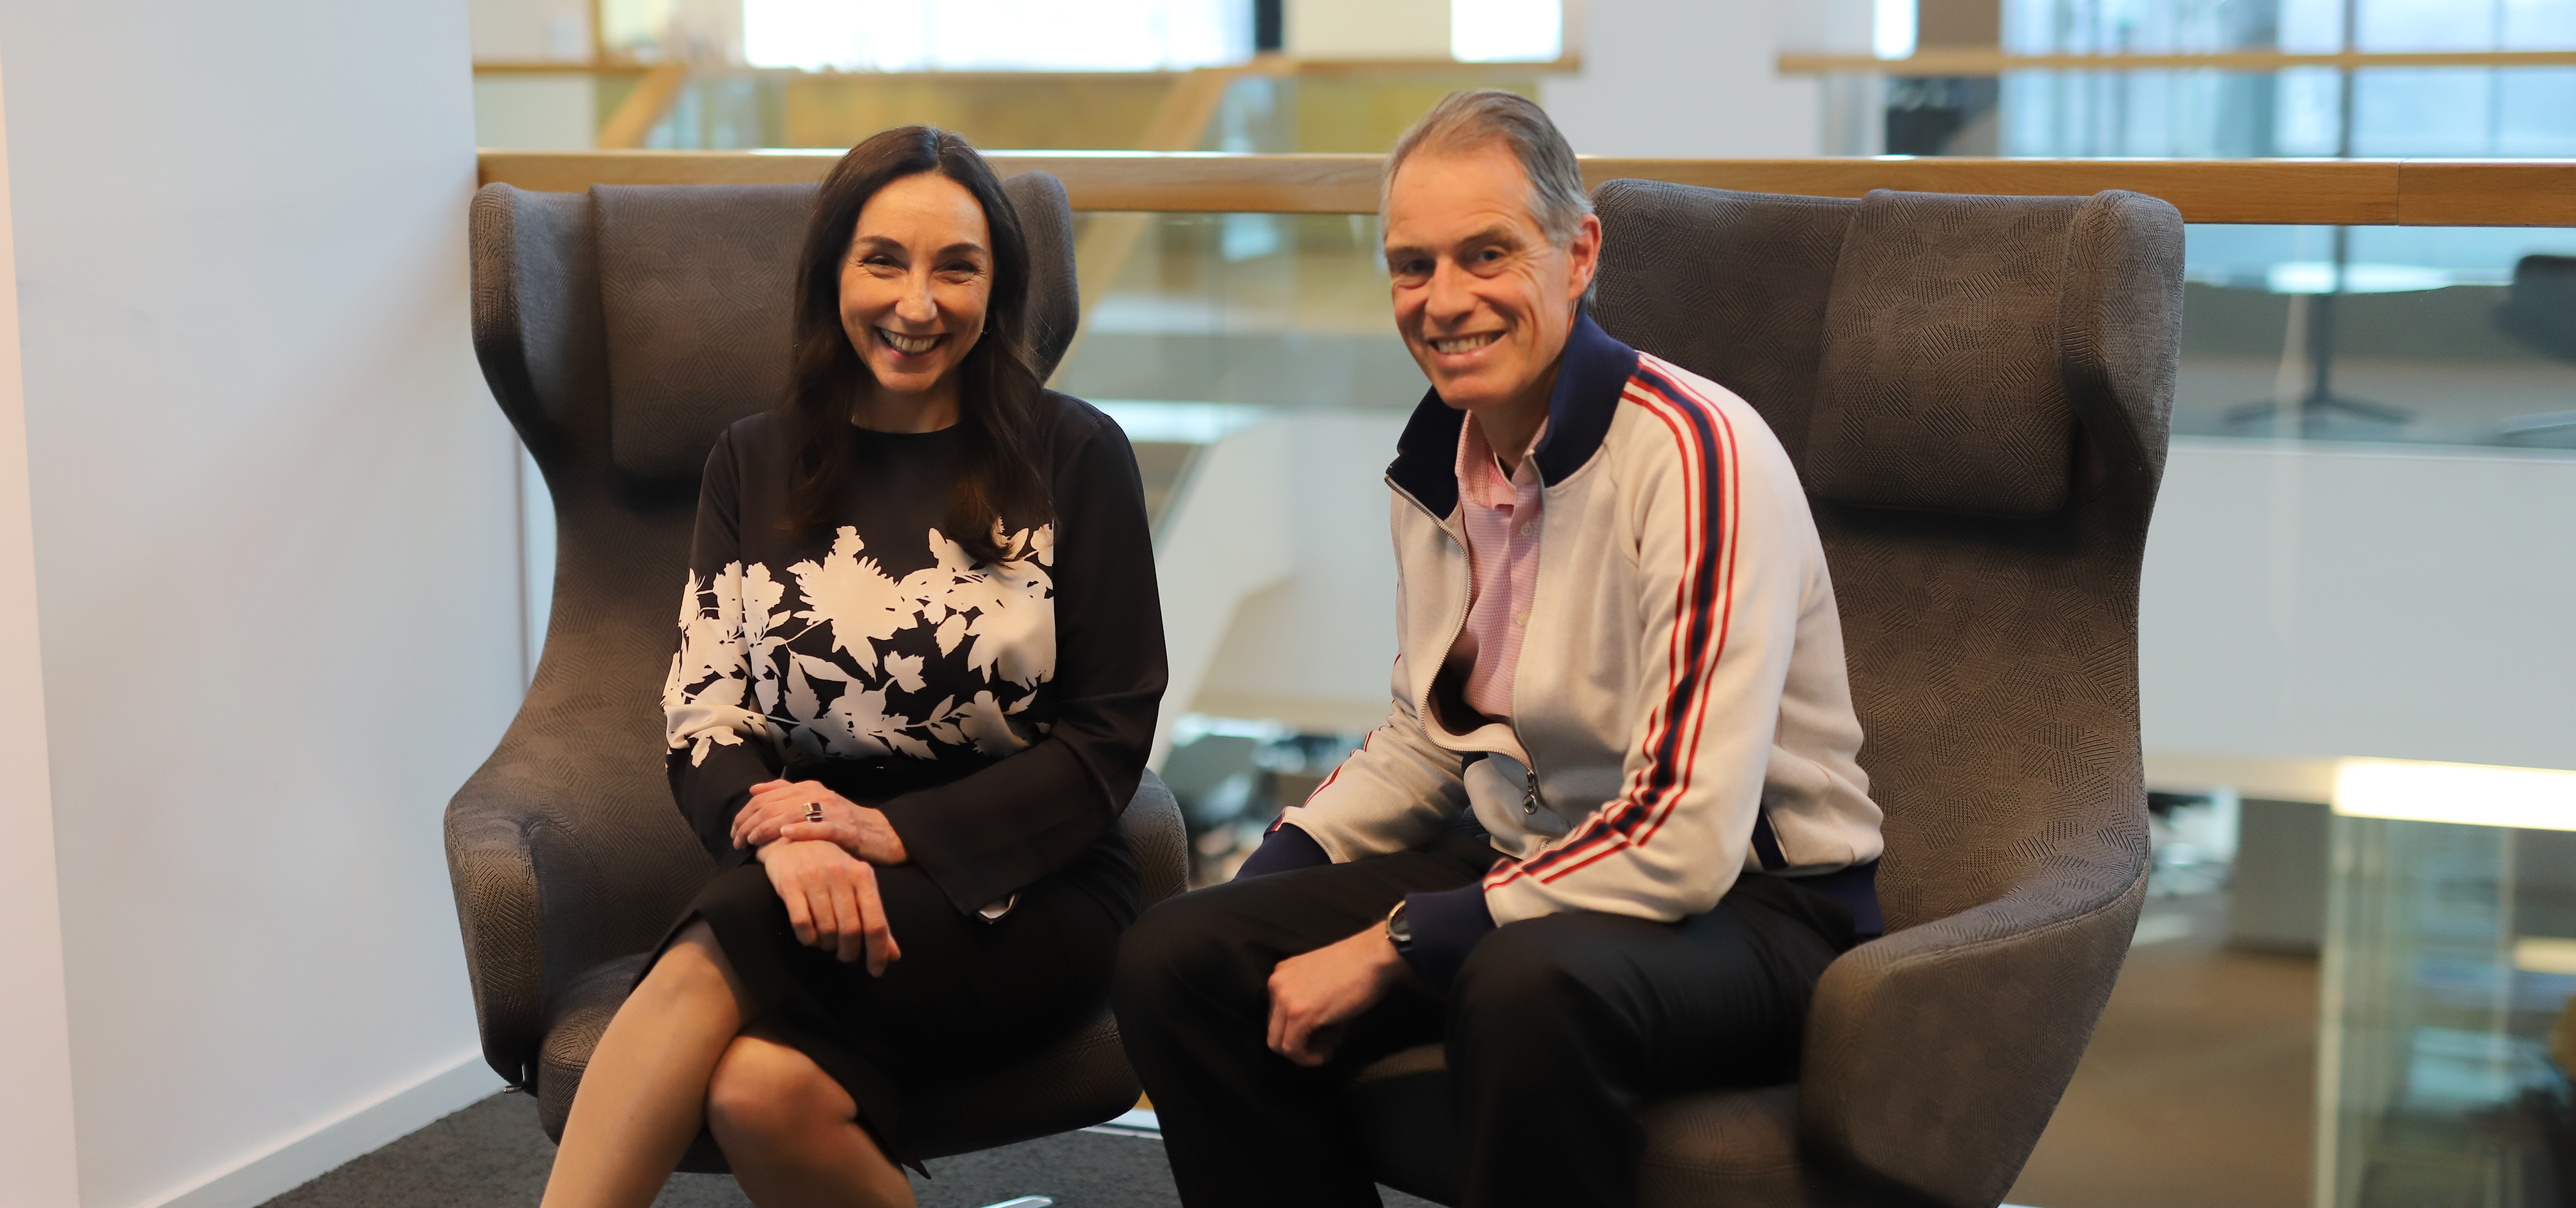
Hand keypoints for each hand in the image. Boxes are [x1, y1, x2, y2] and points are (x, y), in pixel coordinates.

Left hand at [734, 779, 908, 864]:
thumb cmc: (842, 821)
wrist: (880, 833)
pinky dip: (802, 830)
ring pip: (793, 815)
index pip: (767, 797)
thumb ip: (785, 794)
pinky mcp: (846, 829)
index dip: (746, 813)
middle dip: (751, 823)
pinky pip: (821, 828)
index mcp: (808, 788)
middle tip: (737, 841)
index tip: (734, 831)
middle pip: (775, 806)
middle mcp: (819, 795)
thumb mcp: (813, 803)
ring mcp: (833, 811)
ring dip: (768, 829)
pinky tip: (786, 835)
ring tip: (752, 841)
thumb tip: (754, 790)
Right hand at [756, 838, 901, 974]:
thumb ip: (875, 918)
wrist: (791, 839)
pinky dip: (807, 939)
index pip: (876, 923)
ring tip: (827, 943)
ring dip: (827, 945)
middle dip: (849, 952)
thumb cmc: (830, 867)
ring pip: (825, 930)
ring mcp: (813, 877)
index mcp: (863, 874)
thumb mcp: (858, 886)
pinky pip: (801, 924)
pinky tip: (810, 937)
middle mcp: (840, 874)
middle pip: (851, 930)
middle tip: (845, 955)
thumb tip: (894, 956)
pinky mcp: (789, 883)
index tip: (876, 971)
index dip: (878, 952)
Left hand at [1266, 924, 1406, 1066]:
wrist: (1374, 957)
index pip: (1278, 1015)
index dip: (1299, 1032)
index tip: (1322, 1037)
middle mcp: (1276, 984)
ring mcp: (1284, 999)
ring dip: (1304, 1053)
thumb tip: (1314, 1042)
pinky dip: (1307, 1058)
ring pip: (1278, 1043)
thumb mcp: (1325, 990)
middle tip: (1326, 1045)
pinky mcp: (1297, 1014)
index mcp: (1282, 975)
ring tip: (1329, 1048)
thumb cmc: (1358, 971)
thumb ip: (1312, 1012)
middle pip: (1275, 1030)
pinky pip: (1292, 1048)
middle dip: (1300, 1043)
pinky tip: (1326, 1053)